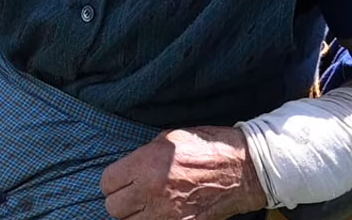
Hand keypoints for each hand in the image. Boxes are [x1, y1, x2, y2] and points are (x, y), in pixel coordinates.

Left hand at [99, 126, 266, 219]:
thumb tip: (128, 168)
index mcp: (147, 164)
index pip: (107, 183)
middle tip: (133, 194)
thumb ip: (143, 155)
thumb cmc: (208, 147)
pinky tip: (162, 214)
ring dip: (135, 215)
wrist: (244, 168)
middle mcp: (152, 191)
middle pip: (114, 208)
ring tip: (147, 205)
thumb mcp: (169, 139)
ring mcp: (168, 214)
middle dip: (121, 200)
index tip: (121, 180)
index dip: (113, 181)